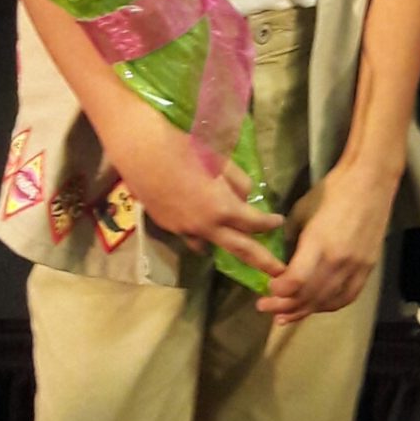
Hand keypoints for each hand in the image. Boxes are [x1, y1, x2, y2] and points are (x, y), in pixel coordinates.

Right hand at [100, 104, 281, 276]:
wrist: (141, 150)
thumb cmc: (183, 148)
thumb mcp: (220, 161)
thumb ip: (239, 182)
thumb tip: (246, 197)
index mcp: (221, 209)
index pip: (254, 224)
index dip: (270, 223)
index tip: (279, 222)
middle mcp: (204, 226)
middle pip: (239, 249)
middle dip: (261, 260)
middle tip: (279, 272)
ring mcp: (182, 229)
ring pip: (209, 245)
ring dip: (225, 245)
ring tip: (235, 244)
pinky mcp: (166, 225)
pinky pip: (190, 236)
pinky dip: (201, 234)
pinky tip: (202, 225)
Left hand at [257, 162, 395, 326]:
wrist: (371, 181)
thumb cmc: (333, 190)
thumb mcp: (302, 211)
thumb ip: (292, 240)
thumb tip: (282, 261)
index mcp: (319, 242)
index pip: (296, 280)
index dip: (279, 292)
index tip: (267, 289)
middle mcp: (338, 260)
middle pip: (309, 296)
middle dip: (284, 306)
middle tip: (265, 307)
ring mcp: (356, 267)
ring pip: (327, 301)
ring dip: (304, 311)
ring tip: (285, 316)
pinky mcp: (368, 268)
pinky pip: (347, 297)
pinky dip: (329, 306)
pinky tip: (315, 308)